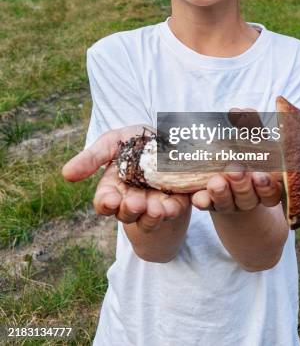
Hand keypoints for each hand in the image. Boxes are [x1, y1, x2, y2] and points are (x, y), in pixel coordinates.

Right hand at [61, 124, 190, 230]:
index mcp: (113, 188)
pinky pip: (172, 212)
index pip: (104, 202)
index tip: (110, 199)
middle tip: (136, 203)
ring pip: (148, 220)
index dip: (106, 203)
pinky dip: (171, 211)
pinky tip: (171, 205)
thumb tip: (66, 174)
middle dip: (129, 210)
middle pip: (125, 214)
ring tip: (155, 208)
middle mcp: (131, 200)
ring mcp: (153, 204)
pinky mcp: (174, 203)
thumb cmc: (136, 141)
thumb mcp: (112, 142)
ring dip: (151, 217)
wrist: (171, 138)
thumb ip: (92, 157)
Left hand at [191, 106, 282, 213]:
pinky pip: (207, 205)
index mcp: (266, 186)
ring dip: (221, 192)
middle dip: (241, 184)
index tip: (260, 176)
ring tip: (216, 181)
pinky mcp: (211, 203)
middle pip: (248, 196)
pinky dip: (203, 201)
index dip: (267, 187)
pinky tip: (198, 197)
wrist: (231, 172)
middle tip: (234, 170)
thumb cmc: (249, 151)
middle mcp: (249, 198)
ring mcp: (230, 202)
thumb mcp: (254, 139)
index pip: (271, 192)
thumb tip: (239, 111)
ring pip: (227, 202)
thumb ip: (250, 126)